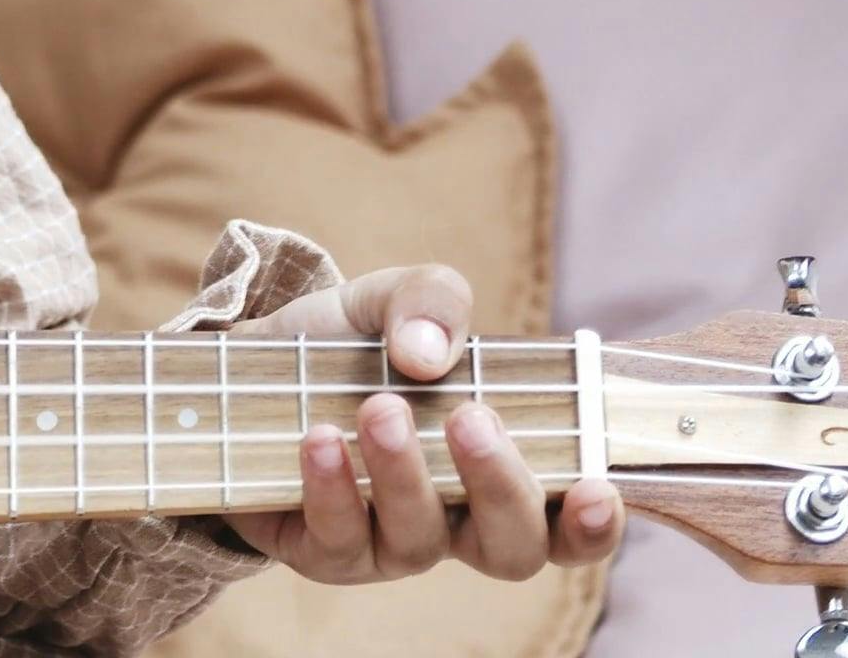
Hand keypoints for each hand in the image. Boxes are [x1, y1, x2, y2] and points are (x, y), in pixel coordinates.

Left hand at [215, 263, 621, 582]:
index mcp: (500, 469)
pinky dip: (332, 488)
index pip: (569, 523)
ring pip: (420, 544)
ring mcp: (389, 544)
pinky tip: (318, 438)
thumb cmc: (350, 343)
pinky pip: (338, 540)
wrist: (249, 361)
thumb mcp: (396, 298)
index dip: (596, 524)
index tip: (598, 485)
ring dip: (403, 475)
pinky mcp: (322, 549)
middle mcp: (455, 521)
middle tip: (472, 419)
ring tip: (378, 408)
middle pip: (510, 549)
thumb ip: (431, 301)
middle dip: (500, 487)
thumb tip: (427, 352)